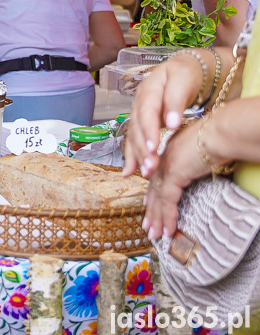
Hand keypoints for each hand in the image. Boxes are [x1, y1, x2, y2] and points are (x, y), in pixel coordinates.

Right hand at [122, 53, 203, 179]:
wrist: (194, 69)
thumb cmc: (191, 74)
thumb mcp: (185, 79)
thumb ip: (176, 100)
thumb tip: (170, 124)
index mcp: (150, 88)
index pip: (146, 111)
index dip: (148, 130)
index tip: (154, 148)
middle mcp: (141, 102)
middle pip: (137, 127)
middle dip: (142, 148)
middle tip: (151, 167)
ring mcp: (141, 113)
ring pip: (135, 136)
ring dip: (138, 156)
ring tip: (145, 173)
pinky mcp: (145, 123)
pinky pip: (136, 140)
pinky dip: (134, 156)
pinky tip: (130, 171)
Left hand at [142, 119, 208, 238]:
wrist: (218, 132)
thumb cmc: (216, 137)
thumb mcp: (200, 150)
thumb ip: (194, 160)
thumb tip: (198, 165)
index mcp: (168, 153)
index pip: (157, 177)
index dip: (152, 193)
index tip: (148, 204)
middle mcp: (162, 160)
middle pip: (153, 189)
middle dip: (151, 211)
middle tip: (148, 226)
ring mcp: (165, 167)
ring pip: (158, 198)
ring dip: (157, 219)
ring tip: (155, 235)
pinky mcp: (172, 176)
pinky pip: (167, 202)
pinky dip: (167, 217)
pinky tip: (168, 230)